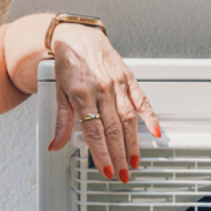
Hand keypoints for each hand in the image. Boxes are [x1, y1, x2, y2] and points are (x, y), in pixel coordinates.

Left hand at [49, 24, 162, 181]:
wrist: (78, 36)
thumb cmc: (68, 64)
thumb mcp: (59, 93)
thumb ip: (60, 121)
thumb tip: (55, 144)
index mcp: (82, 94)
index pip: (94, 131)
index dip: (101, 152)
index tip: (106, 169)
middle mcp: (101, 89)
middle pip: (113, 129)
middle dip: (119, 155)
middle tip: (123, 173)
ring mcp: (117, 84)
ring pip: (128, 119)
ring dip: (133, 143)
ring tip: (135, 161)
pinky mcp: (129, 78)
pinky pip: (142, 100)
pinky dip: (150, 117)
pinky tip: (156, 132)